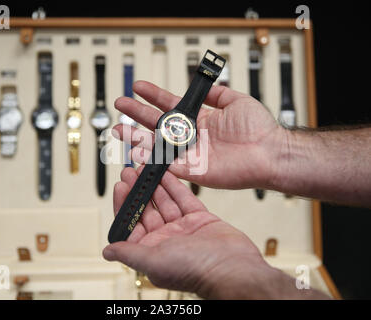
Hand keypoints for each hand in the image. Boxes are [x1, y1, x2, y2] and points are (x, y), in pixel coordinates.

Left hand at [103, 167, 328, 298]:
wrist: (233, 268)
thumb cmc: (195, 271)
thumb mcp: (154, 260)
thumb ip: (130, 252)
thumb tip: (107, 251)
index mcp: (152, 250)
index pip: (132, 223)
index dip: (124, 204)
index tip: (120, 187)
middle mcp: (166, 239)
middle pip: (147, 209)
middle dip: (138, 190)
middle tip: (130, 171)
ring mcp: (183, 228)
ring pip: (165, 201)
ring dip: (154, 184)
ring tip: (145, 167)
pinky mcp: (200, 218)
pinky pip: (184, 198)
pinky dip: (174, 185)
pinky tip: (165, 172)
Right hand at [112, 80, 285, 189]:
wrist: (270, 152)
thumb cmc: (259, 129)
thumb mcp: (236, 101)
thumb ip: (217, 94)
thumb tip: (204, 86)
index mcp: (200, 119)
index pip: (171, 105)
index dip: (154, 95)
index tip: (138, 87)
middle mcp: (192, 136)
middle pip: (158, 124)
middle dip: (138, 114)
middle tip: (120, 104)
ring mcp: (190, 153)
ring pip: (158, 145)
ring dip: (137, 138)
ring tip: (119, 129)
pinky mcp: (193, 171)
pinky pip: (167, 165)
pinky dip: (150, 160)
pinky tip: (135, 152)